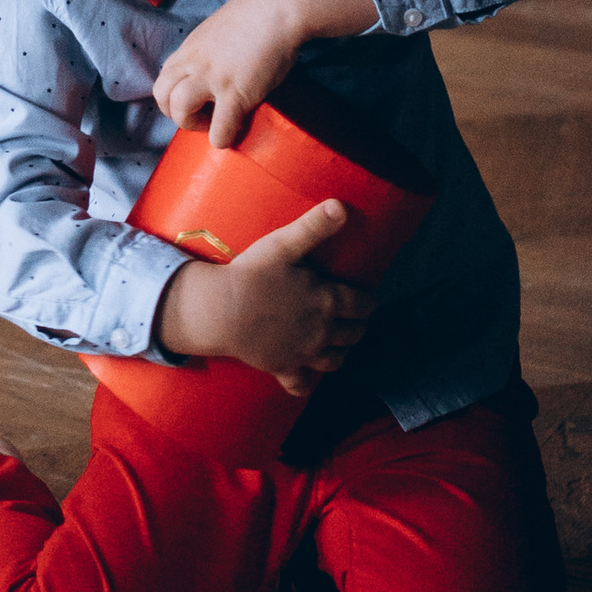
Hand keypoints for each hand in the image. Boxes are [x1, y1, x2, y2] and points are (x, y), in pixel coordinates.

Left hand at [153, 0, 376, 149]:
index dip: (175, 96)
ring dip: (192, 125)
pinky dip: (223, 138)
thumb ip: (210, 50)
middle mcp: (194, 62)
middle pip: (161, 95)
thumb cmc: (258, 14)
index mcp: (190, 48)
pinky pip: (219, 128)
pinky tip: (236, 130)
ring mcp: (212, 78)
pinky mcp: (236, 93)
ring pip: (179, 110)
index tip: (196, 101)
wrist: (278, 7)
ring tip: (214, 124)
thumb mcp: (219, 30)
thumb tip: (219, 65)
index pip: (164, 78)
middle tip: (201, 116)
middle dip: (175, 113)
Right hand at [158, 200, 376, 388]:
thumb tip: (342, 207)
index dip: (369, 299)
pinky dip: (307, 382)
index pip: (362, 304)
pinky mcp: (282, 367)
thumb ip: (314, 227)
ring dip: (342, 352)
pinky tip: (308, 376)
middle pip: (353, 334)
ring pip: (335, 360)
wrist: (222, 310)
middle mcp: (322, 331)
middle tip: (355, 317)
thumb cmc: (252, 274)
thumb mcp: (284, 244)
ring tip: (339, 344)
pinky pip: (301, 384)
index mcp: (327, 301)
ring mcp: (303, 353)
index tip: (369, 296)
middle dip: (359, 325)